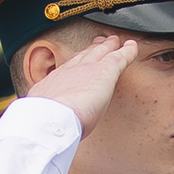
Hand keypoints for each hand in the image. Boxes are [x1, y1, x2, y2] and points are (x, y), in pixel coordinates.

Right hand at [22, 30, 138, 132]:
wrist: (48, 119)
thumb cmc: (42, 125)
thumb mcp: (41, 118)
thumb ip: (48, 120)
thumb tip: (48, 132)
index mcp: (53, 85)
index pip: (67, 70)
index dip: (75, 63)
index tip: (79, 60)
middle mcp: (68, 72)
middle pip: (83, 56)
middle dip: (90, 49)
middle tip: (98, 42)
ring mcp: (87, 69)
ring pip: (100, 52)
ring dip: (107, 46)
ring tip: (113, 41)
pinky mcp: (105, 71)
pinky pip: (120, 57)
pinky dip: (128, 51)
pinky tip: (133, 46)